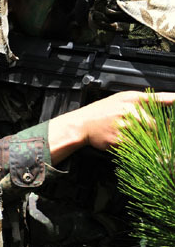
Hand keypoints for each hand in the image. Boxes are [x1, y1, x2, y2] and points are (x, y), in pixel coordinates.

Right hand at [48, 91, 174, 162]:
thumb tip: (165, 104)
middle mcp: (130, 111)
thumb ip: (142, 102)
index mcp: (132, 99)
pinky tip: (126, 143)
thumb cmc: (101, 111)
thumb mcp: (121, 99)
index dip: (172, 100)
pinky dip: (135, 148)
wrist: (81, 124)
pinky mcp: (120, 139)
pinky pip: (135, 146)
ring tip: (134, 141)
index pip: (159, 99)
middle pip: (155, 125)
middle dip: (158, 133)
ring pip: (147, 138)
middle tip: (155, 137)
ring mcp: (125, 126)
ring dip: (148, 142)